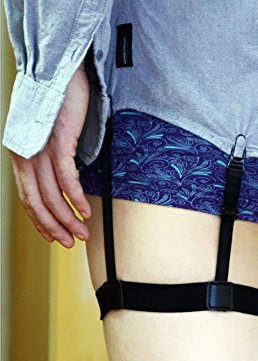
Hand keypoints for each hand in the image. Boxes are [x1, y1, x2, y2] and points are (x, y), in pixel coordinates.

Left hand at [8, 60, 91, 247]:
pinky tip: (85, 210)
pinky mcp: (56, 140)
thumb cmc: (58, 100)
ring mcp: (39, 148)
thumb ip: (50, 158)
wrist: (59, 67)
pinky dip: (76, 198)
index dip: (41, 221)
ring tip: (82, 232)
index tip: (55, 236)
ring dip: (68, 218)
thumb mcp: (48, 134)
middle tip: (70, 243)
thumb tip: (65, 181)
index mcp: (20, 153)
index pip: (27, 197)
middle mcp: (24, 153)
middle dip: (55, 227)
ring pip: (51, 194)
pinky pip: (66, 178)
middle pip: (38, 201)